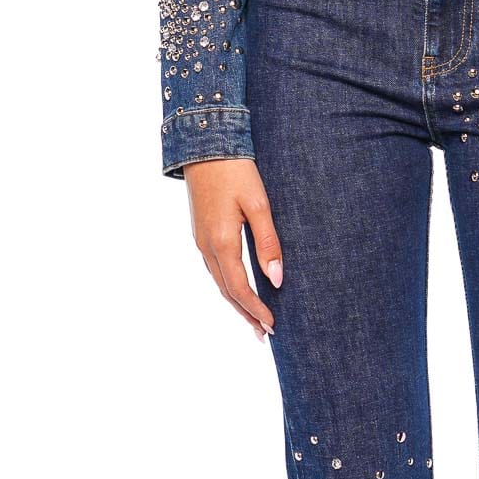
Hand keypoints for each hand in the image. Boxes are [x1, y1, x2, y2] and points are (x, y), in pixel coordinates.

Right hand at [184, 158, 282, 338]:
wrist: (206, 144)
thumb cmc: (236, 171)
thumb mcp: (258, 205)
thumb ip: (269, 243)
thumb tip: (277, 279)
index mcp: (222, 242)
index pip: (240, 289)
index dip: (256, 310)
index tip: (272, 326)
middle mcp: (207, 246)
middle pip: (227, 292)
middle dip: (246, 314)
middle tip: (264, 334)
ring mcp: (201, 240)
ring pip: (219, 282)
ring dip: (236, 304)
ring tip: (254, 320)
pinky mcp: (201, 233)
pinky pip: (215, 269)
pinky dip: (228, 287)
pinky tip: (239, 290)